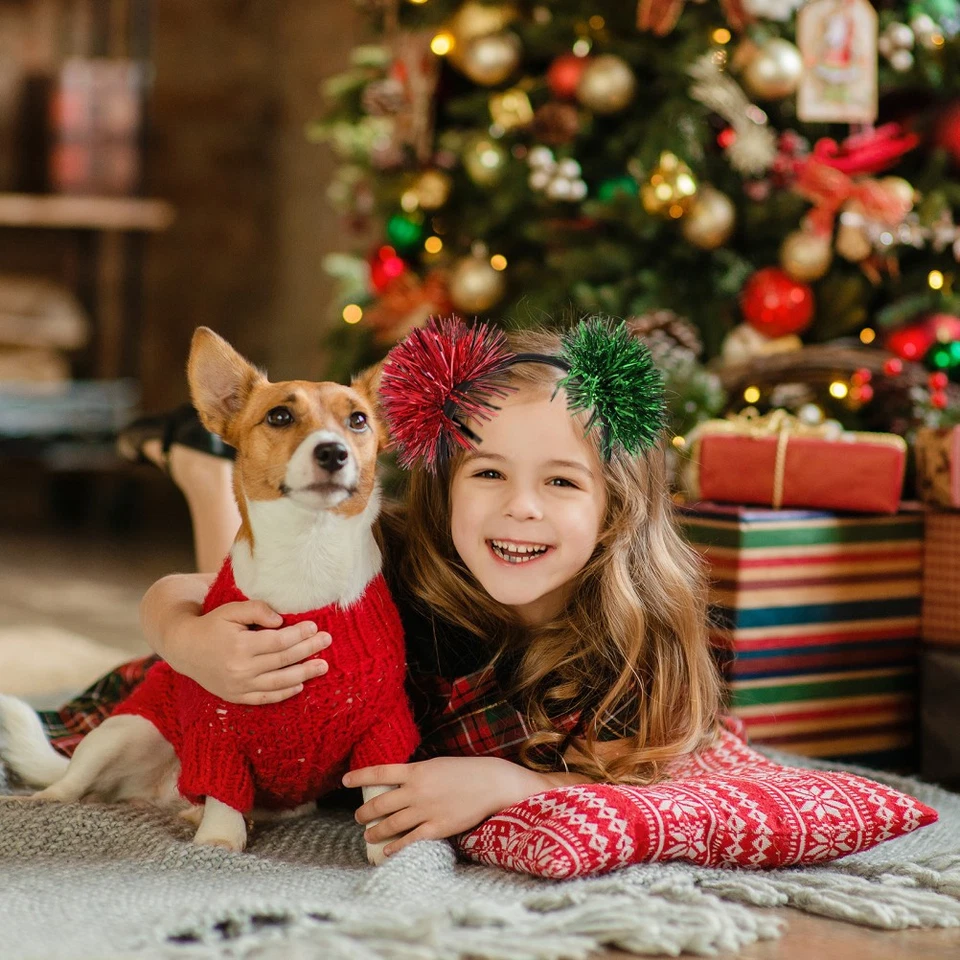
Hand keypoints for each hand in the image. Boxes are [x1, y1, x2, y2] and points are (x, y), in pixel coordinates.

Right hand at [167, 601, 330, 704]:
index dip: (299, 634)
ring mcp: (238, 686)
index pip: (278, 642)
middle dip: (308, 650)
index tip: (315, 627)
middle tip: (327, 641)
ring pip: (278, 682)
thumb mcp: (231, 610)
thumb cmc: (212, 625)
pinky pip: (265, 698)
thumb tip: (281, 620)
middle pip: (283, 661)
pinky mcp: (236, 697)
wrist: (185, 648)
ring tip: (323, 666)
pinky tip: (300, 685)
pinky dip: (284, 693)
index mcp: (239, 646)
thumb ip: (257, 610)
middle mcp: (240, 669)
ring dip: (304, 674)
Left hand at [343, 757, 547, 856]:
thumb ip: (416, 774)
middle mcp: (416, 791)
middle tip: (359, 817)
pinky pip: (410, 840)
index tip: (344, 780)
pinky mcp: (437, 828)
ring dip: (375, 831)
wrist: (490, 783)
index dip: (359, 776)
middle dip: (364, 812)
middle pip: (380, 804)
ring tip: (368, 835)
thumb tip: (397, 782)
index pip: (379, 772)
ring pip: (391, 824)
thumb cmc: (464, 771)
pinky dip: (395, 847)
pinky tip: (387, 851)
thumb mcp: (436, 765)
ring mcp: (426, 810)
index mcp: (416, 771)